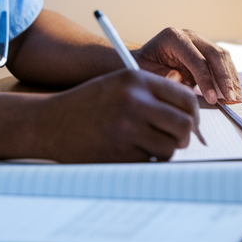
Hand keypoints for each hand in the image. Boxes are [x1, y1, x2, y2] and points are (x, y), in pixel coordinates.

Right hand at [34, 70, 198, 161]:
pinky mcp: (119, 154)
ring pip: (171, 147)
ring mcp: (126, 129)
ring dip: (166, 150)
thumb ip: (152, 93)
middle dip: (186, 136)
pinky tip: (132, 152)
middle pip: (184, 124)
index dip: (193, 113)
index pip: (185, 97)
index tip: (191, 122)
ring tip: (150, 145)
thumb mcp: (118, 85)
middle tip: (177, 139)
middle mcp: (134, 101)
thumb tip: (190, 115)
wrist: (49, 123)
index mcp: (135, 80)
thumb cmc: (87, 105)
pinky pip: (152, 162)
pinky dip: (148, 160)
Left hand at [133, 27, 241, 105]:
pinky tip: (233, 92)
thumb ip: (164, 77)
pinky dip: (229, 77)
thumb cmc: (143, 68)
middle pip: (214, 55)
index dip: (206, 80)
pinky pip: (222, 62)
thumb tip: (182, 80)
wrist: (143, 62)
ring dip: (231, 78)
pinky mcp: (205, 50)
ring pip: (222, 57)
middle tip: (230, 99)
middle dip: (225, 79)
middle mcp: (188, 35)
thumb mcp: (147, 73)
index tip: (212, 99)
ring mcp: (199, 41)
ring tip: (235, 98)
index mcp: (173, 37)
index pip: (197, 59)